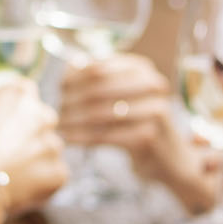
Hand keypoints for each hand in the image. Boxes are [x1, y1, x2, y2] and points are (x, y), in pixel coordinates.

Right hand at [0, 82, 65, 215]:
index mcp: (19, 95)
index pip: (24, 91)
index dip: (11, 107)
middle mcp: (42, 116)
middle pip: (41, 120)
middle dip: (26, 132)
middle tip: (3, 150)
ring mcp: (53, 146)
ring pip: (47, 149)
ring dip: (34, 157)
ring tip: (9, 173)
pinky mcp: (58, 174)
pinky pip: (53, 174)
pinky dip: (39, 181)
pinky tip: (18, 188)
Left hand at [57, 54, 213, 211]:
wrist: (167, 158)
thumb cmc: (135, 123)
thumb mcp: (120, 95)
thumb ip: (97, 79)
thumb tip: (70, 65)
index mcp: (141, 68)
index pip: (96, 67)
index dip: (73, 78)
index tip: (58, 90)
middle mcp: (151, 83)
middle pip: (97, 89)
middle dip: (71, 100)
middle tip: (55, 111)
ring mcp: (153, 109)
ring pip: (99, 112)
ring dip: (74, 120)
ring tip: (59, 126)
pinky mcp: (148, 135)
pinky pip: (105, 135)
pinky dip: (83, 137)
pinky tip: (69, 140)